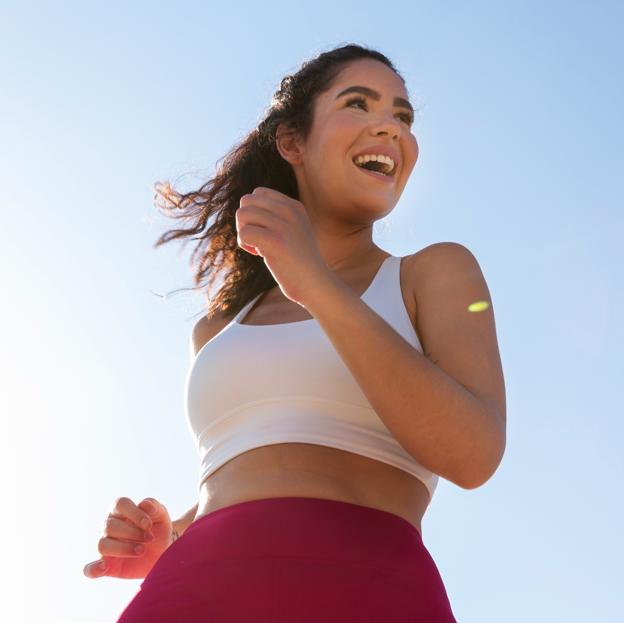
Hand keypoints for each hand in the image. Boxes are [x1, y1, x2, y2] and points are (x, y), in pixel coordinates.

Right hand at [83, 497, 172, 579]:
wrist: (163, 552)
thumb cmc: (159, 529)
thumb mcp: (161, 516)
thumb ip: (154, 507)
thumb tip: (144, 504)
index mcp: (121, 510)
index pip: (119, 504)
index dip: (134, 513)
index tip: (149, 524)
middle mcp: (108, 526)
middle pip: (110, 526)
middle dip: (132, 533)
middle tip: (149, 538)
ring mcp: (106, 546)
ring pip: (102, 545)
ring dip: (123, 549)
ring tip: (141, 550)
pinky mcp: (106, 566)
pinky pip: (90, 569)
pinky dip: (94, 569)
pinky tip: (104, 567)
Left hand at [235, 187, 333, 306]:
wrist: (315, 283)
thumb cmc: (299, 262)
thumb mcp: (293, 231)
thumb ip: (275, 217)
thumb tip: (243, 211)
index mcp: (294, 206)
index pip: (258, 193)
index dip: (254, 212)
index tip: (264, 230)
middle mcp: (289, 211)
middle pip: (246, 201)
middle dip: (244, 221)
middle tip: (256, 239)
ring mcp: (283, 225)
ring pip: (242, 214)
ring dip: (243, 232)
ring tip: (257, 246)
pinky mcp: (275, 241)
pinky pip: (243, 233)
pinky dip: (245, 245)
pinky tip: (259, 254)